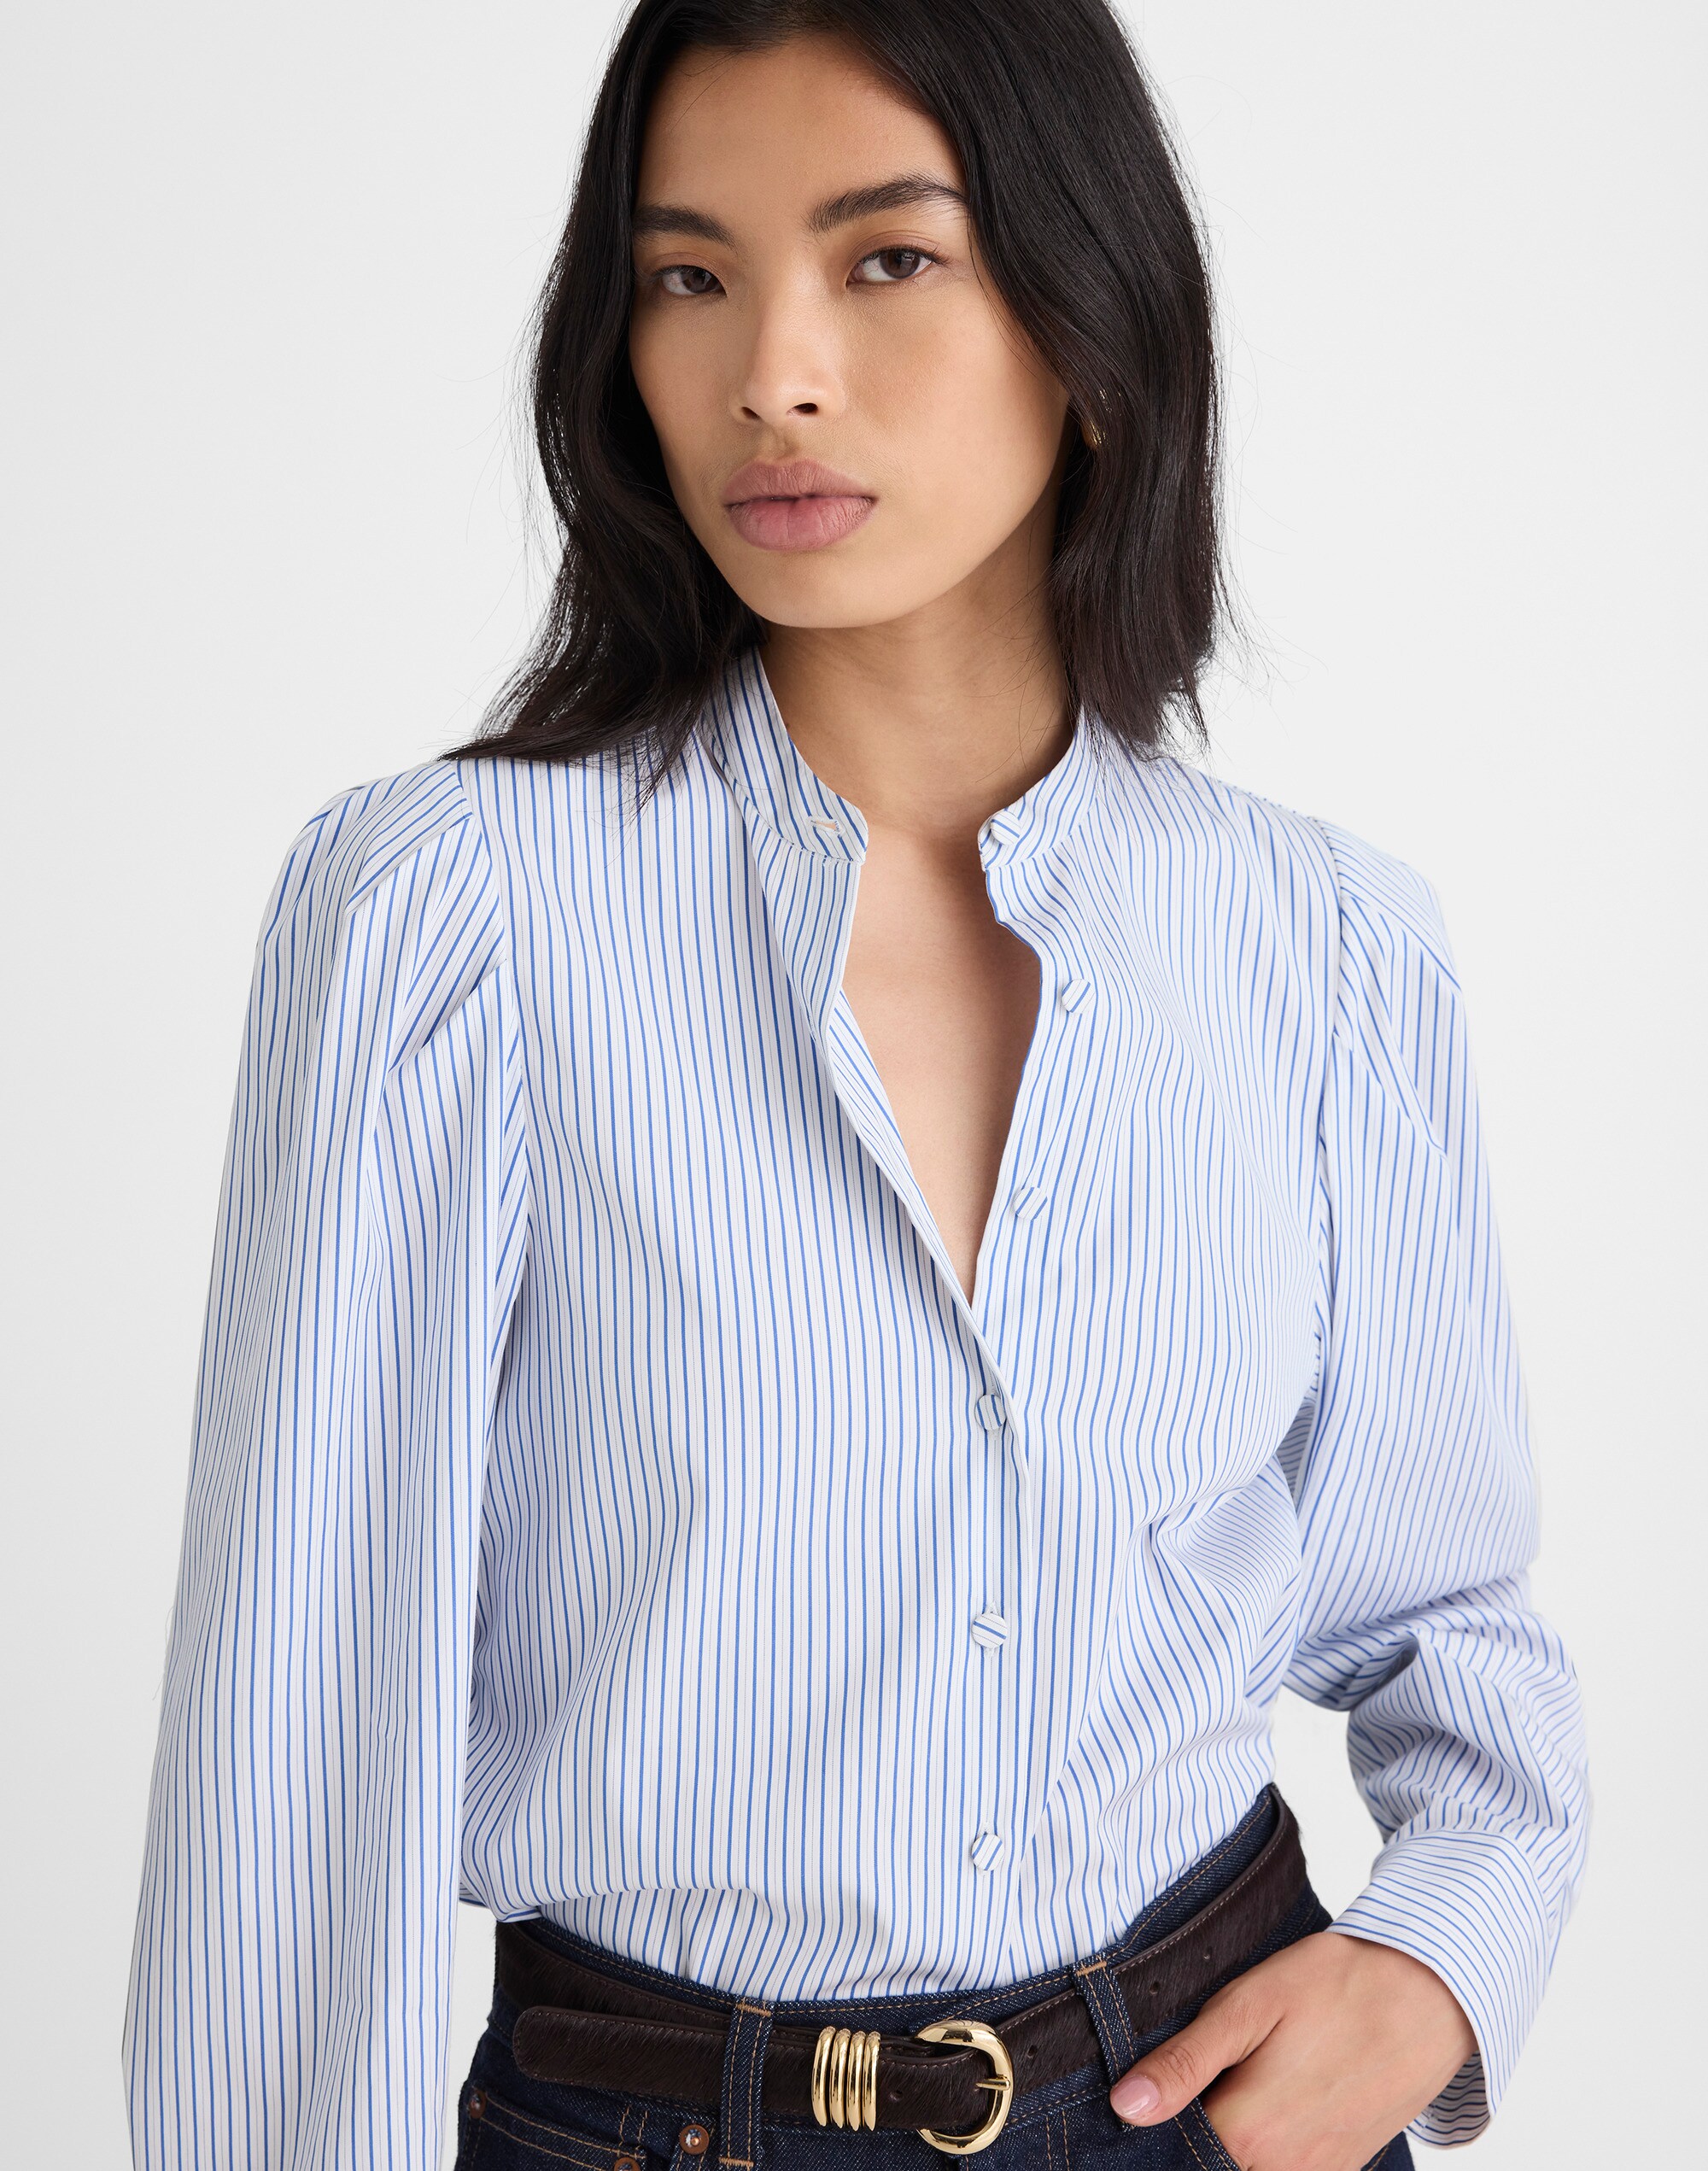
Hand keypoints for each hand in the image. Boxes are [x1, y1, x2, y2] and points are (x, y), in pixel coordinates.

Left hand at [1107, 1931, 1476, 2170]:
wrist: (1428, 1994)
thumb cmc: (1336, 1987)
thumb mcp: (1249, 2005)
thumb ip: (1185, 2062)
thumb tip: (1125, 2107)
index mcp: (1248, 2134)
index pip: (1170, 2155)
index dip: (1150, 2127)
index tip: (1141, 2101)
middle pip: (1212, 2166)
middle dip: (1188, 2142)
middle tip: (1195, 2083)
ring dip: (1229, 2145)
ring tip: (1233, 2087)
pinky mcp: (1342, 2170)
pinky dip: (1264, 2153)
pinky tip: (1264, 2106)